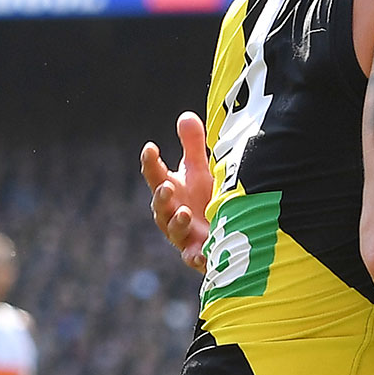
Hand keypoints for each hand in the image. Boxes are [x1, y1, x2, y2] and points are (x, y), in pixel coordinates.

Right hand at [141, 111, 213, 271]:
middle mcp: (172, 212)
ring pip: (174, 231)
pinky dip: (197, 257)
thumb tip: (185, 116)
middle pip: (160, 206)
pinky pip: (194, 258)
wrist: (223, 230)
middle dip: (161, 197)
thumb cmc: (205, 196)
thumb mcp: (200, 170)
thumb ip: (193, 145)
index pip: (155, 175)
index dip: (150, 162)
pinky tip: (202, 254)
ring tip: (185, 213)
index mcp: (170, 189)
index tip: (150, 148)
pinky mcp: (198, 253)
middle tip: (167, 187)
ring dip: (177, 223)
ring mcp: (183, 235)